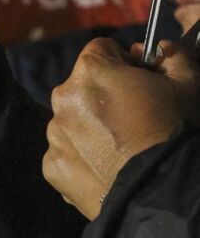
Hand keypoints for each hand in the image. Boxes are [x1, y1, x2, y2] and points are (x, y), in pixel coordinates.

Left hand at [43, 38, 199, 219]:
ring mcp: (54, 135)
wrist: (158, 189)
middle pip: (82, 87)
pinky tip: (107, 166)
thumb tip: (158, 48)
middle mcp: (63, 100)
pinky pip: (66, 153)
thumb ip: (171, 55)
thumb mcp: (187, 83)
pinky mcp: (51, 166)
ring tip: (120, 146)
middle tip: (132, 116)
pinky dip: (82, 156)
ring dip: (90, 126)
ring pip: (71, 121)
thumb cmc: (174, 130)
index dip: (122, 61)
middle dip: (103, 95)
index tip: (137, 78)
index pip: (100, 49)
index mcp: (90, 72)